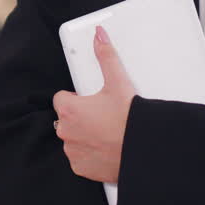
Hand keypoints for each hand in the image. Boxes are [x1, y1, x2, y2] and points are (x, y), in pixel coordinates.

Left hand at [53, 26, 135, 183]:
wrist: (143, 151)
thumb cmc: (129, 120)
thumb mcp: (118, 83)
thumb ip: (106, 56)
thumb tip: (99, 36)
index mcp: (70, 110)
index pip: (61, 98)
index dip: (77, 98)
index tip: (91, 101)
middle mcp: (66, 132)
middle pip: (66, 119)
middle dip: (80, 117)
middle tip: (102, 116)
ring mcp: (73, 152)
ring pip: (72, 138)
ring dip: (83, 135)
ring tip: (106, 133)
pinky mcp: (81, 168)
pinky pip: (79, 158)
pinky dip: (89, 154)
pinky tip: (105, 148)